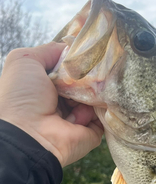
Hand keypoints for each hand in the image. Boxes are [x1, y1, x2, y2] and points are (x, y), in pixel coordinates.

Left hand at [0, 42, 103, 166]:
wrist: (29, 134)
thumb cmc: (23, 96)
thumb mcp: (25, 61)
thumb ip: (49, 50)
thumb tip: (71, 48)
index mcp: (45, 87)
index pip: (69, 70)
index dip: (78, 61)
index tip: (89, 52)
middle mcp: (61, 102)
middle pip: (85, 82)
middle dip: (91, 74)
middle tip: (96, 69)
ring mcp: (78, 118)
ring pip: (96, 98)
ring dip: (96, 91)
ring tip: (92, 88)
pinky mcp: (91, 133)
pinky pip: (104, 117)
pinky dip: (105, 109)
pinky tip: (99, 102)